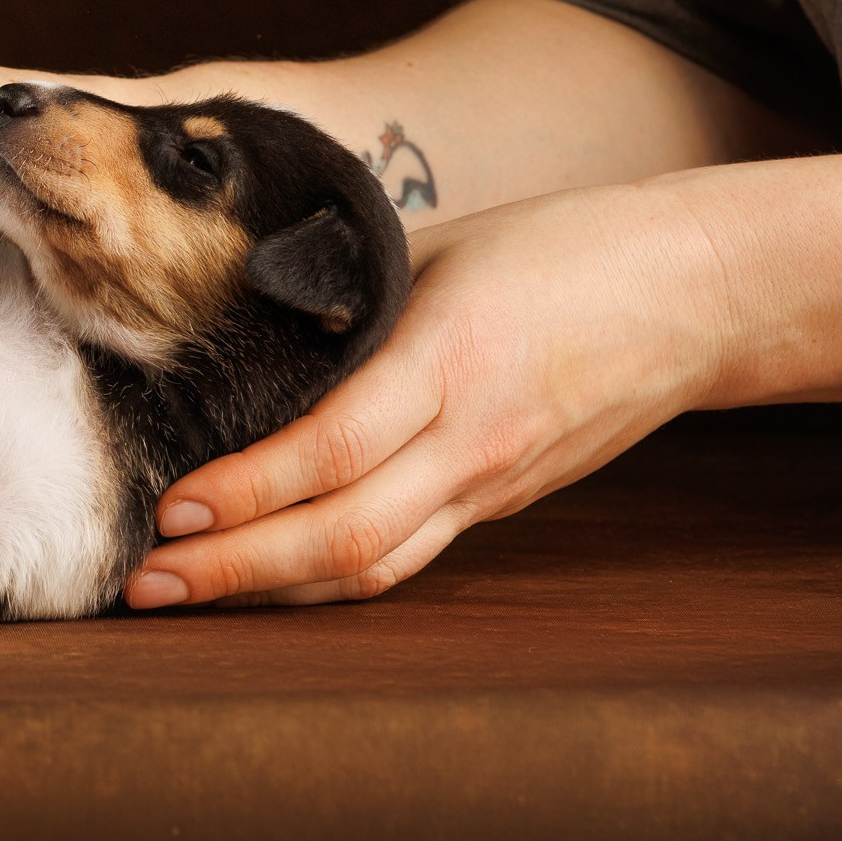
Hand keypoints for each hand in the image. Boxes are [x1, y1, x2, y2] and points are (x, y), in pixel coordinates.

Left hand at [125, 177, 734, 607]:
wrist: (697, 295)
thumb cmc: (559, 248)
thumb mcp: (440, 249)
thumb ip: (346, 295)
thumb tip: (234, 325)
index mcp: (451, 357)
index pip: (333, 449)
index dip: (246, 491)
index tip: (169, 506)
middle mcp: (473, 439)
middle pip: (344, 534)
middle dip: (234, 570)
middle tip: (145, 584)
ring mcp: (491, 481)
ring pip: (372, 564)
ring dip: (271, 590)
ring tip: (182, 592)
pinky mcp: (501, 501)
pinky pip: (405, 555)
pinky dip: (328, 575)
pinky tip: (264, 575)